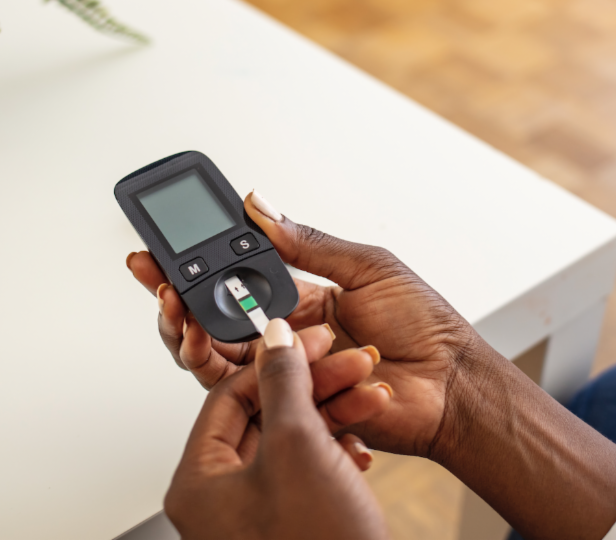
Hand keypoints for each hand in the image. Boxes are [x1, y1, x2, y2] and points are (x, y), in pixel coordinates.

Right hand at [128, 191, 483, 458]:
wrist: (454, 384)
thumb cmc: (425, 326)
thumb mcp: (367, 266)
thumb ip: (309, 243)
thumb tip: (260, 206)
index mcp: (301, 299)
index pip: (232, 281)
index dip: (194, 267)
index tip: (161, 250)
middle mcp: (286, 338)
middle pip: (212, 326)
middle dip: (176, 306)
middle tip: (161, 288)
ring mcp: (287, 376)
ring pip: (217, 364)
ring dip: (193, 340)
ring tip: (187, 322)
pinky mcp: (293, 409)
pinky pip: (250, 398)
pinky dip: (232, 378)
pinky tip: (221, 354)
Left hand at [164, 318, 390, 539]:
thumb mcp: (298, 447)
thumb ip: (283, 383)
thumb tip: (273, 339)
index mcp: (198, 483)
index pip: (228, 396)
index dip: (275, 361)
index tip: (310, 339)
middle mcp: (219, 501)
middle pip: (263, 416)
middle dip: (313, 387)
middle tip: (349, 362)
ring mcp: (254, 516)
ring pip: (290, 441)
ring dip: (332, 413)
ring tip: (369, 396)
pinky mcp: (289, 526)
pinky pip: (306, 471)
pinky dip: (335, 451)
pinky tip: (362, 443)